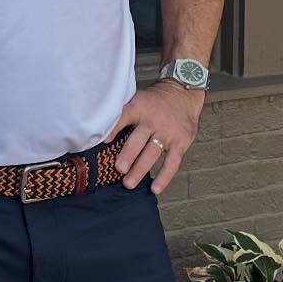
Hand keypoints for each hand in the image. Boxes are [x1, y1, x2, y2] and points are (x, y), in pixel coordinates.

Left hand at [106, 79, 204, 195]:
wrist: (183, 93)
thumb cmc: (154, 102)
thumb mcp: (137, 101)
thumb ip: (122, 116)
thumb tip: (100, 135)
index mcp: (139, 108)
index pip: (124, 117)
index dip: (113, 128)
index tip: (103, 141)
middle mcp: (153, 120)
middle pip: (139, 139)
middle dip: (128, 155)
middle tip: (119, 168)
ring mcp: (167, 133)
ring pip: (152, 153)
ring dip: (140, 169)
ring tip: (128, 183)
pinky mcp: (180, 143)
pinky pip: (172, 162)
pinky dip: (164, 177)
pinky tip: (155, 188)